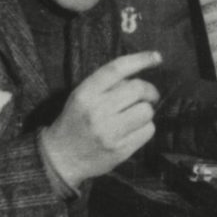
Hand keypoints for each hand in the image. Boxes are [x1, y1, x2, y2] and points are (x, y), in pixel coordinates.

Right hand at [41, 51, 161, 186]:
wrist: (59, 159)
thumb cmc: (74, 122)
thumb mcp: (81, 97)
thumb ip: (106, 85)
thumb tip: (139, 74)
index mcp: (85, 93)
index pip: (116, 69)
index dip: (140, 59)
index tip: (157, 57)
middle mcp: (97, 111)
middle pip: (138, 89)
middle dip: (149, 91)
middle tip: (148, 96)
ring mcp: (109, 132)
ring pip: (146, 111)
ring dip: (146, 111)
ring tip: (135, 116)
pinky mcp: (120, 150)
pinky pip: (148, 131)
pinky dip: (146, 128)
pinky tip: (134, 130)